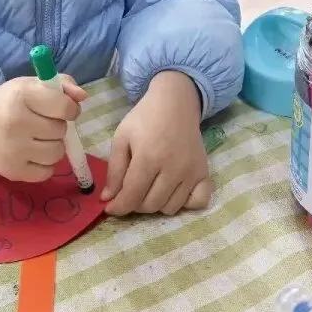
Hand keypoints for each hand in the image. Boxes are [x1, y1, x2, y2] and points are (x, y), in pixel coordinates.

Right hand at [0, 75, 86, 182]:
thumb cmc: (9, 101)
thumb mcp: (31, 85)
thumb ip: (62, 84)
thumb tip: (83, 97)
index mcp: (22, 95)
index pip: (64, 107)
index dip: (70, 109)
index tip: (64, 110)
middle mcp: (16, 122)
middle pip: (60, 130)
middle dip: (56, 127)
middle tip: (42, 124)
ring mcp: (13, 149)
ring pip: (57, 153)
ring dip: (53, 146)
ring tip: (38, 139)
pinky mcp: (12, 171)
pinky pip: (46, 173)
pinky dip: (44, 165)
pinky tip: (32, 154)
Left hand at [101, 71, 212, 215]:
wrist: (175, 102)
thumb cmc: (144, 118)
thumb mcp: (121, 138)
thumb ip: (114, 171)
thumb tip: (108, 199)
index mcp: (148, 158)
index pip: (132, 196)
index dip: (118, 207)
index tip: (110, 207)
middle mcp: (173, 169)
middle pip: (151, 205)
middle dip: (135, 204)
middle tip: (130, 192)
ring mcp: (191, 172)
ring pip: (170, 208)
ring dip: (156, 204)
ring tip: (150, 188)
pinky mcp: (204, 172)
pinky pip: (198, 202)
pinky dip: (185, 205)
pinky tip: (174, 192)